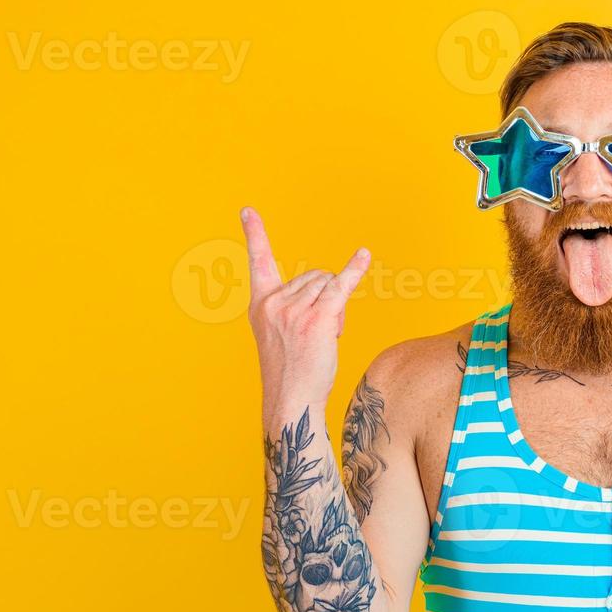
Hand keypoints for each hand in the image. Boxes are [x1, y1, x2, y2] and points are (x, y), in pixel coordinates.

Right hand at [241, 207, 370, 417]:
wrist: (291, 400)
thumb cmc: (290, 371)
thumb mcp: (278, 333)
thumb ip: (292, 306)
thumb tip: (327, 286)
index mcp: (260, 304)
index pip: (257, 261)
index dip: (254, 234)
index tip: (247, 210)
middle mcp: (274, 302)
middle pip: (313, 275)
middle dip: (323, 298)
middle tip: (316, 333)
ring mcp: (294, 309)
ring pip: (329, 285)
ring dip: (336, 308)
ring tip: (323, 337)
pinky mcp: (317, 318)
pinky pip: (341, 287)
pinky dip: (355, 271)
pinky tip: (364, 256)